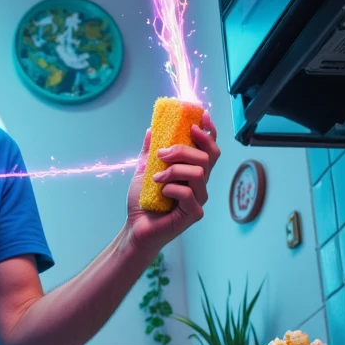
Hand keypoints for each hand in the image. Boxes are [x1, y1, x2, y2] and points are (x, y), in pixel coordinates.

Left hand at [125, 110, 219, 255]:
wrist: (135, 228)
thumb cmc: (143, 202)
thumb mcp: (144, 171)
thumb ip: (149, 152)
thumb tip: (151, 130)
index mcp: (192, 171)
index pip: (209, 148)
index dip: (209, 132)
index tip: (200, 117)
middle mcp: (200, 183)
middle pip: (207, 156)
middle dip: (184, 150)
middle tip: (163, 153)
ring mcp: (199, 198)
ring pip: (199, 172)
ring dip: (174, 170)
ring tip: (157, 177)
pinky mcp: (194, 213)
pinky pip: (189, 192)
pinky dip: (172, 188)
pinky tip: (161, 193)